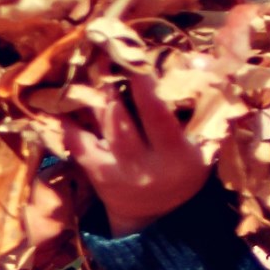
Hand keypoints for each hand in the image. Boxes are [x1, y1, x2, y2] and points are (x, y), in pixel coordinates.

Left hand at [66, 71, 211, 236]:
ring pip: (104, 127)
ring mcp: (120, 173)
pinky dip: (70, 120)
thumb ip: (206, 109)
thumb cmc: (182, 171)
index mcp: (178, 157)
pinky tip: (63, 100)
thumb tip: (200, 61)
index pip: (158, 116)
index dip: (144, 85)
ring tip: (92, 64)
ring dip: (96, 94)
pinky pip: (79, 144)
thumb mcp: (204, 148)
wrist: (157, 219)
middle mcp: (146, 168)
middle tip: (105, 50)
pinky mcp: (99, 176)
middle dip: (113, 83)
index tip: (133, 56)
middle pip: (123, 120)